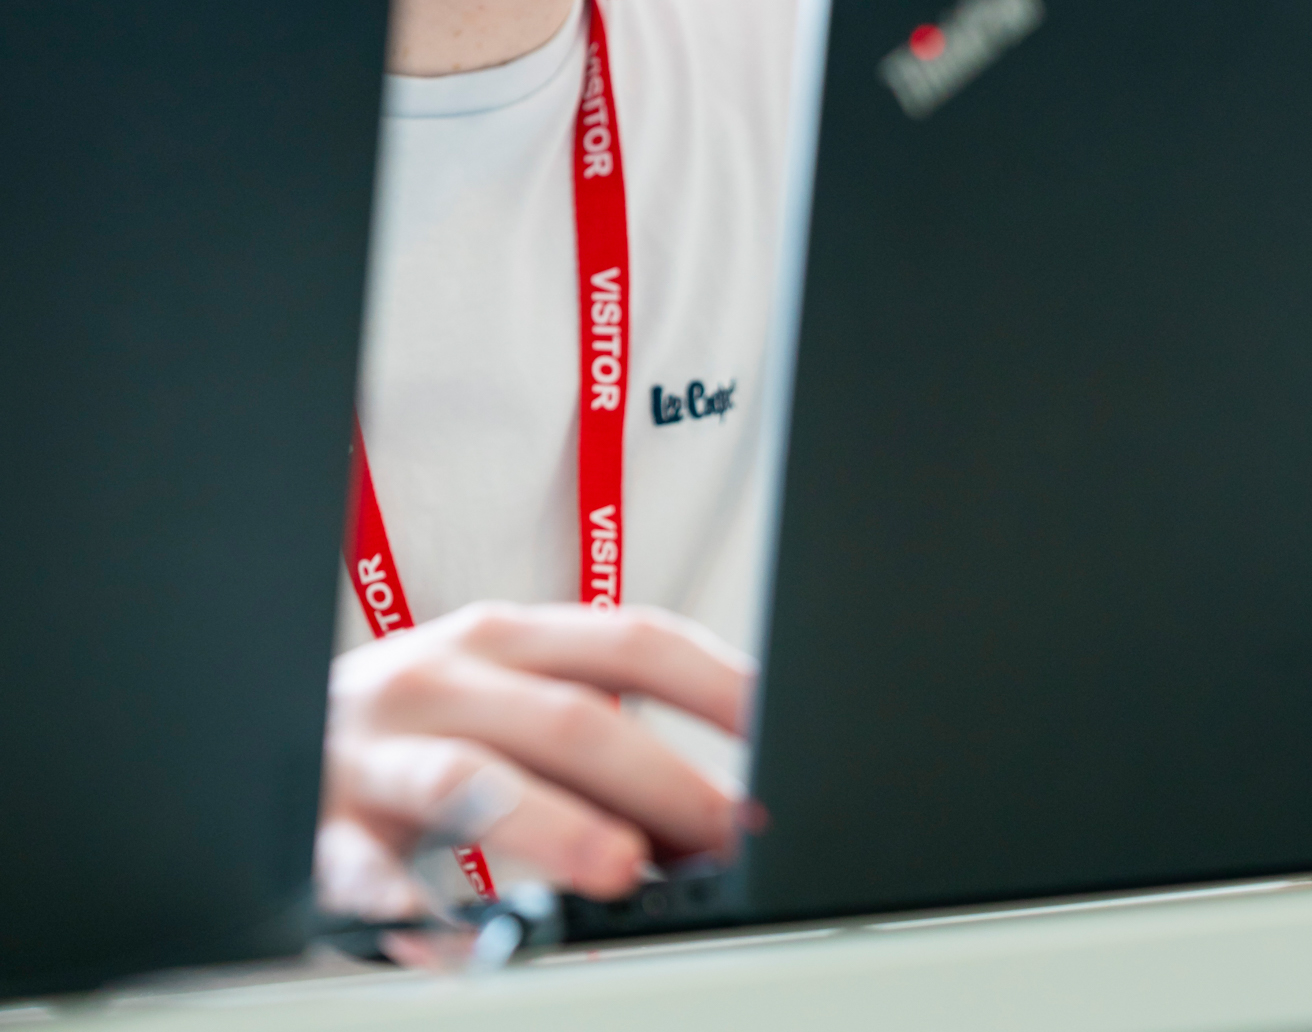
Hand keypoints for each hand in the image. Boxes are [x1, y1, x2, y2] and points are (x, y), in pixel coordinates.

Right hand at [315, 601, 754, 916]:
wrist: (267, 725)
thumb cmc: (417, 723)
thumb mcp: (503, 697)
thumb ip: (595, 737)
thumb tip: (713, 813)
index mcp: (506, 639)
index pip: (632, 643)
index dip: (714, 682)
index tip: (780, 729)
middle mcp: (445, 678)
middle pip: (570, 716)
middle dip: (659, 778)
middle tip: (724, 835)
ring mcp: (378, 750)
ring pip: (471, 777)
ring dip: (554, 825)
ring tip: (619, 871)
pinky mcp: (320, 827)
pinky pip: (363, 870)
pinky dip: (406, 904)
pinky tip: (451, 936)